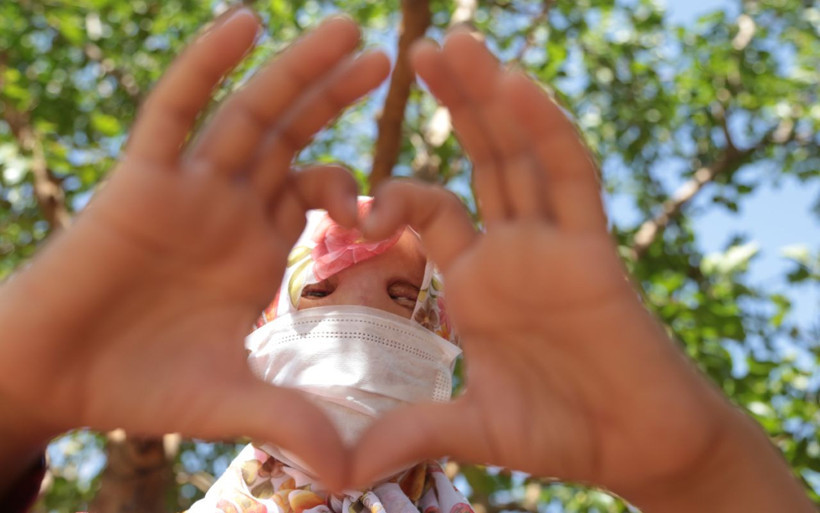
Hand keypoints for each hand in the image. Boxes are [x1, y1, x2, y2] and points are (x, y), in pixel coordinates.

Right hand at [0, 9, 387, 489]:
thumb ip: (291, 421)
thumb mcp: (232, 400)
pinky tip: (244, 24)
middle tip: (386, 57)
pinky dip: (207, 68)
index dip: (354, 185)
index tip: (386, 201)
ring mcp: (187, 189)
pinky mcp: (139, 181)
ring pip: (248, 115)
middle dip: (335, 97)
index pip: (317, 192)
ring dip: (294, 70)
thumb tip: (351, 474)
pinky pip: (176, 112)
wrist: (57, 378)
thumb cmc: (140, 386)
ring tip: (344, 29)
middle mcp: (228, 208)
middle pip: (291, 137)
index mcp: (257, 248)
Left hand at [352, 32, 811, 509]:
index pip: (429, 210)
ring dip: (490, 97)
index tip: (358, 201)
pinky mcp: (594, 250)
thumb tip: (340, 469)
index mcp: (475, 279)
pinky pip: (571, 181)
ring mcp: (553, 243)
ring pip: (519, 154)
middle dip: (450, 103)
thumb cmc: (560, 432)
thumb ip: (408, 431)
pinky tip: (517, 87)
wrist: (636, 447)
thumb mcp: (467, 427)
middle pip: (477, 159)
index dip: (392, 193)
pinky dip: (546, 133)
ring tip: (456, 42)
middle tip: (415, 48)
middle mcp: (511, 248)